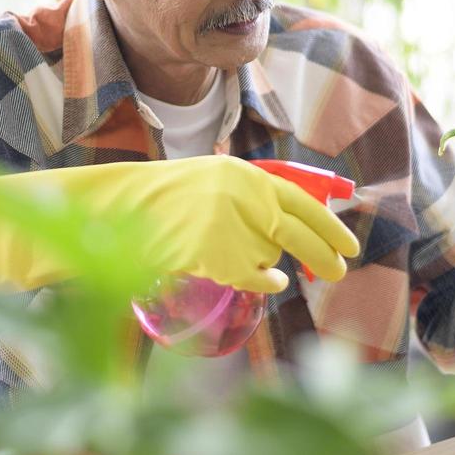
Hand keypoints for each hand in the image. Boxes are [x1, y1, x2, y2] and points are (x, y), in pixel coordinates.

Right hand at [0, 156, 360, 292]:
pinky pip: (254, 275)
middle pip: (300, 225)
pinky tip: (266, 282)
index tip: (349, 233)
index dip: (327, 215)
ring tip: (278, 269)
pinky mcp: (214, 253)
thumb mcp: (203, 187)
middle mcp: (238, 192)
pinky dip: (262, 281)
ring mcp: (227, 224)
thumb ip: (242, 198)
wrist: (106, 212)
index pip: (298, 193)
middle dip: (327, 247)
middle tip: (343, 267)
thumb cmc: (152, 202)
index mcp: (237, 172)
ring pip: (273, 252)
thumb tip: (292, 222)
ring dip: (276, 262)